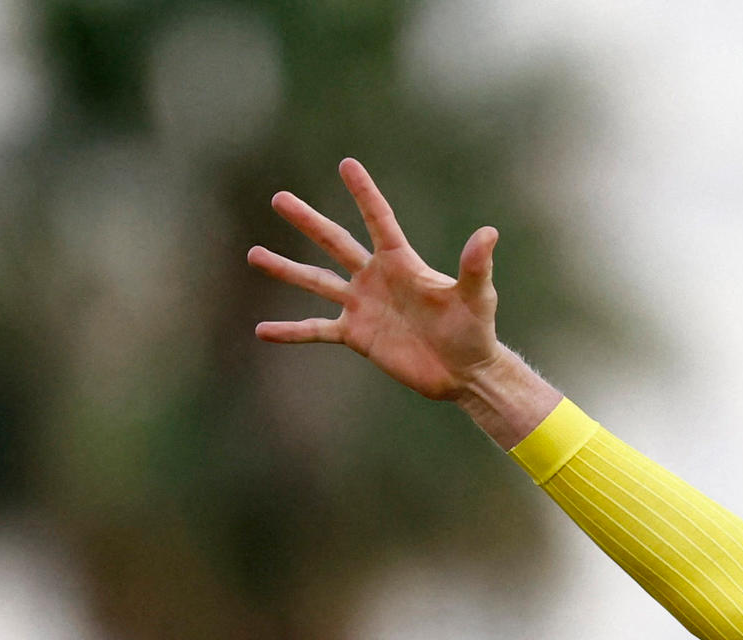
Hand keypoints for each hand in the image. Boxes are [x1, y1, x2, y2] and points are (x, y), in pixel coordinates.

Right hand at [249, 158, 558, 447]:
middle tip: (279, 198)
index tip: (347, 163)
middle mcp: (376, 278)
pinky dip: (291, 331)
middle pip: (335, 243)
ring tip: (254, 254)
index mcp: (401, 263)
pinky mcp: (357, 335)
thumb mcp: (477, 297)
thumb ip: (475, 266)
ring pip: (316, 281)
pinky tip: (262, 330)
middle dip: (308, 221)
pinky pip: (317, 330)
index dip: (364, 193)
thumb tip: (488, 233)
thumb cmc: (476, 331)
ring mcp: (363, 306)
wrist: (465, 372)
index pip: (378, 220)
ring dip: (286, 269)